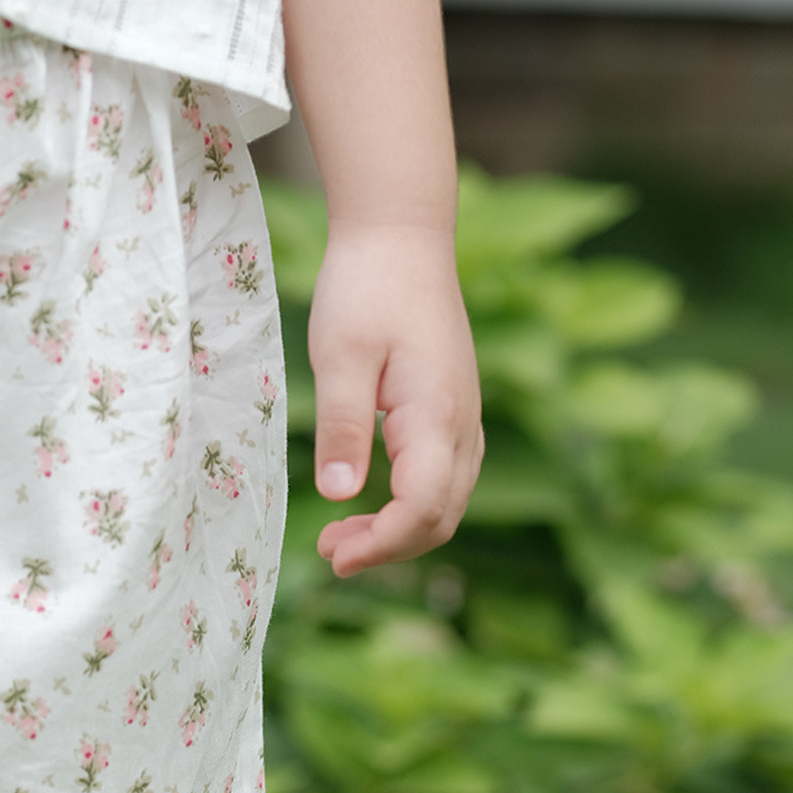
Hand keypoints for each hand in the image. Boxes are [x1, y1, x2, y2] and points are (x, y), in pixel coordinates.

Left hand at [307, 223, 482, 576]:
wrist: (401, 237)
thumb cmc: (366, 288)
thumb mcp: (339, 356)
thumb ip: (342, 426)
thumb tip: (340, 494)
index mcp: (436, 414)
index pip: (422, 508)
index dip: (382, 544)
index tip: (333, 555)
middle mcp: (462, 424)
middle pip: (441, 518)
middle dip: (388, 548)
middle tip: (329, 551)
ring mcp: (464, 419)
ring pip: (447, 504)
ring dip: (398, 532)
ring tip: (339, 536)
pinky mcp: (453, 413)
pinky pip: (444, 480)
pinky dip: (410, 507)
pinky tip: (368, 502)